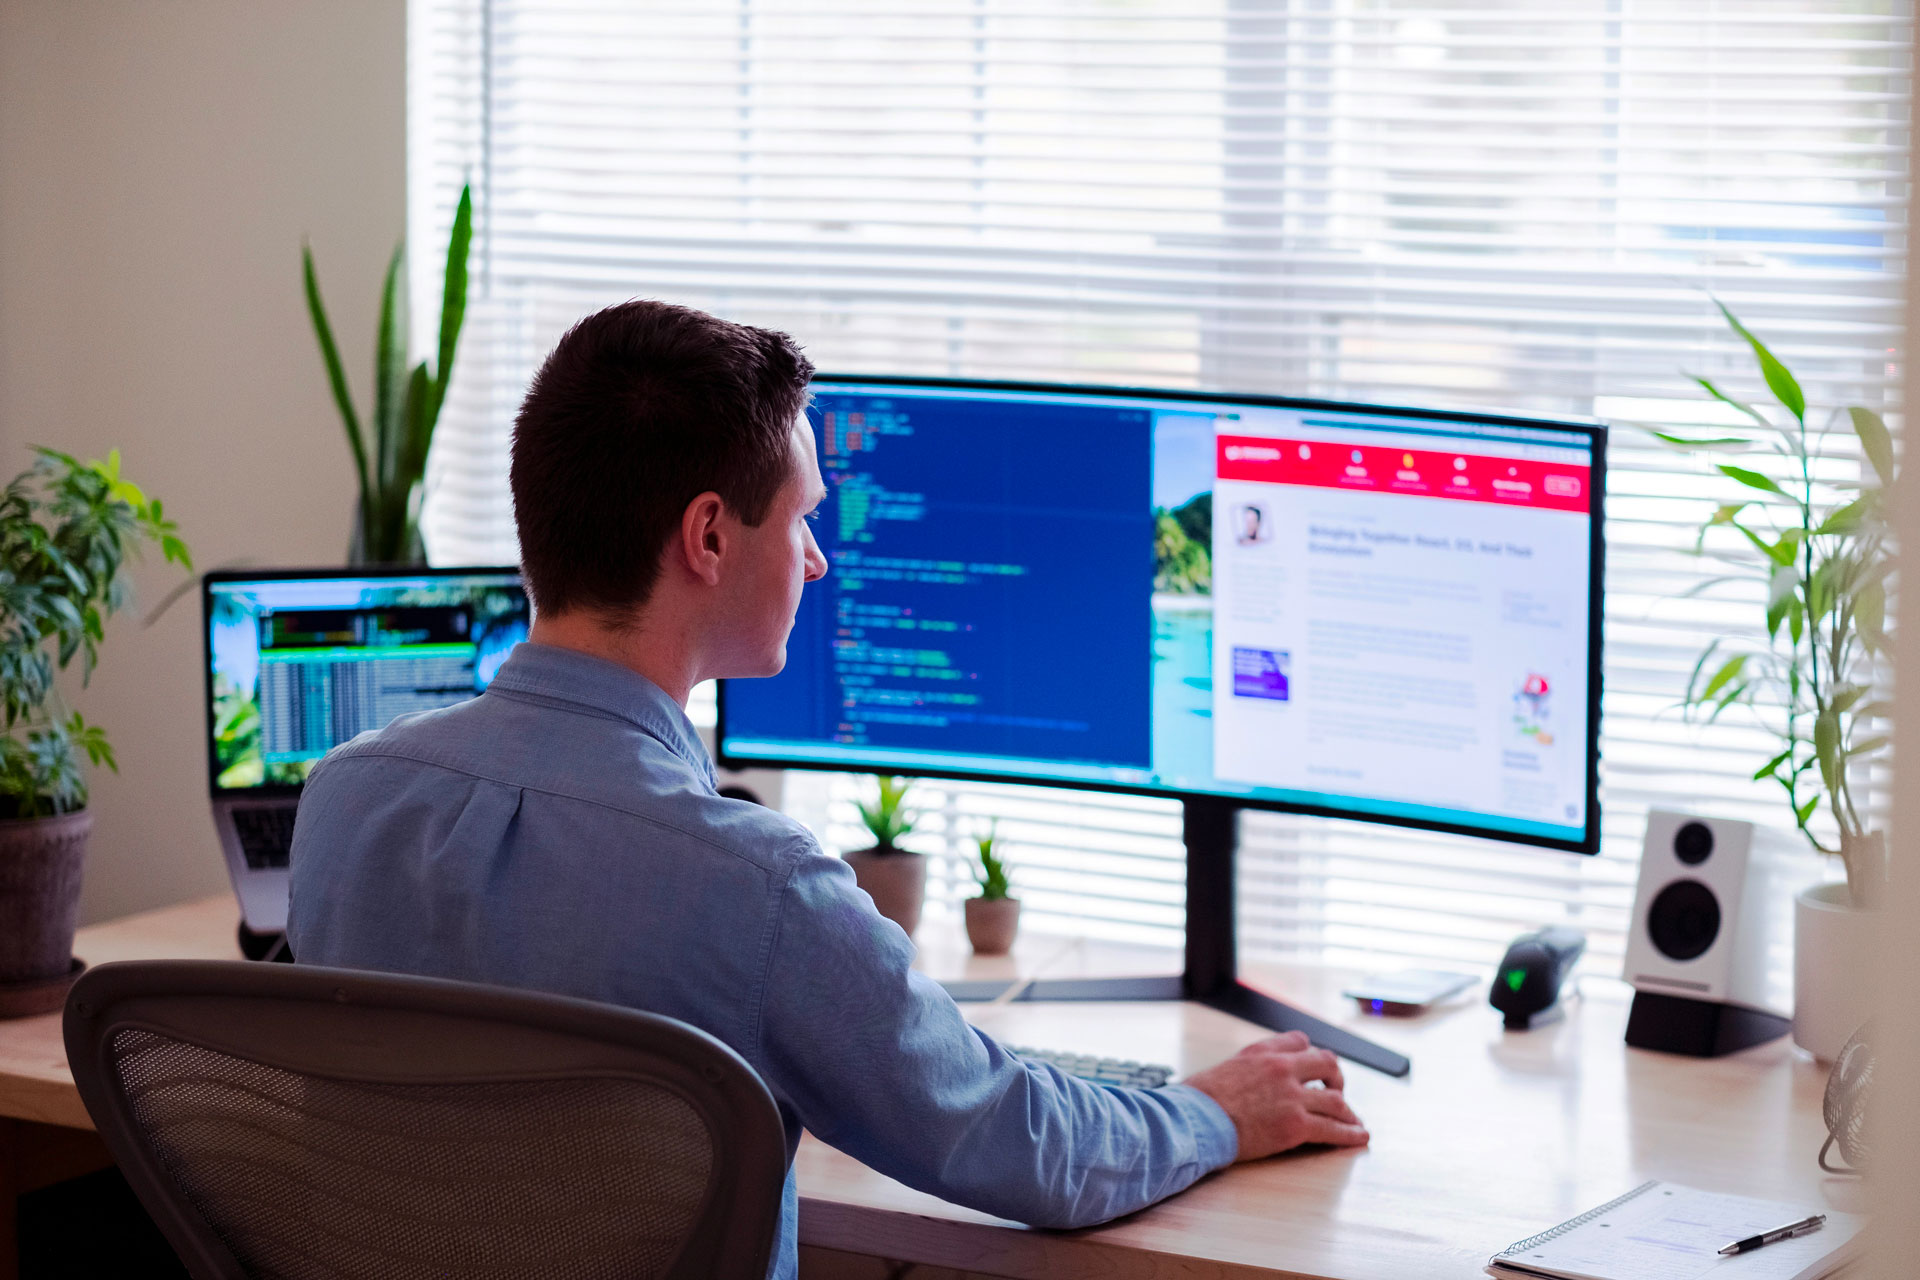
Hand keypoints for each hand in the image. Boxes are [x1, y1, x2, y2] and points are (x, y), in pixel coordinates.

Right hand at [1183, 1031, 1368, 1160]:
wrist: (1195, 1120)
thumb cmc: (1199, 1099)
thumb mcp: (1224, 1067)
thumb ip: (1246, 1067)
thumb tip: (1245, 1077)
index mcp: (1263, 1052)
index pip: (1300, 1041)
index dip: (1309, 1054)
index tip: (1312, 1068)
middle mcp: (1282, 1069)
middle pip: (1327, 1063)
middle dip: (1337, 1078)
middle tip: (1337, 1090)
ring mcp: (1292, 1097)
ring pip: (1335, 1100)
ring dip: (1347, 1111)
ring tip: (1353, 1120)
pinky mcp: (1295, 1126)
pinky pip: (1332, 1129)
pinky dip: (1350, 1134)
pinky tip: (1360, 1137)